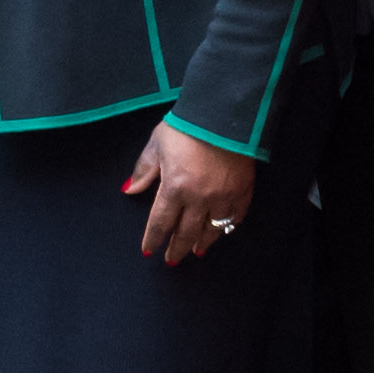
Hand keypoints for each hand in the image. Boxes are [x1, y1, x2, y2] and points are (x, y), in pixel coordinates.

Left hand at [124, 121, 257, 263]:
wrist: (224, 112)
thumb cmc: (187, 126)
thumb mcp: (157, 144)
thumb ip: (144, 170)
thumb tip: (130, 189)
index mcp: (175, 187)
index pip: (161, 222)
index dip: (154, 238)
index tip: (149, 250)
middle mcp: (199, 198)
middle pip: (186, 232)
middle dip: (177, 248)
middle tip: (172, 260)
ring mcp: (224, 196)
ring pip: (212, 229)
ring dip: (202, 242)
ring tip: (196, 251)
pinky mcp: (243, 190)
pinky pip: (236, 216)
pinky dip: (228, 226)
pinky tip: (223, 230)